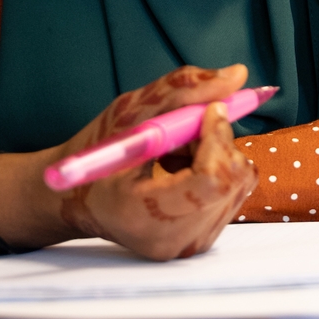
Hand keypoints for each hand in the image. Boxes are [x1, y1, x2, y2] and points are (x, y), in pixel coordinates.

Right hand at [0, 64, 258, 259]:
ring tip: (175, 152)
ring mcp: (190, 244)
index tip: (208, 110)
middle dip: (216, 141)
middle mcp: (173, 239)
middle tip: (184, 129)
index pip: (212, 179)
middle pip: (231, 179)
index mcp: (143, 214)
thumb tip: (238, 74)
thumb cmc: (97, 153)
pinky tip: (184, 167)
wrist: (79, 198)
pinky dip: (217, 167)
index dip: (217, 138)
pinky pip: (235, 191)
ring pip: (239, 181)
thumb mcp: (130, 111)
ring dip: (216, 152)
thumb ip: (184, 88)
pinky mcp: (203, 239)